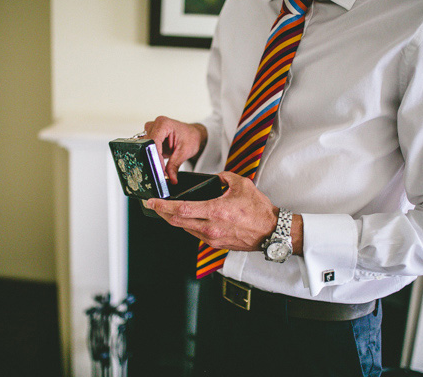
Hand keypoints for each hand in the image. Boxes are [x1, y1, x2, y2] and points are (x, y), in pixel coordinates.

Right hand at [144, 116, 206, 183]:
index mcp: (164, 124)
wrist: (192, 135)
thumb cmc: (191, 137)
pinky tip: (158, 161)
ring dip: (152, 158)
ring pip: (145, 147)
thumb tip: (170, 179)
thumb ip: (175, 165)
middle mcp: (155, 125)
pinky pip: (146, 148)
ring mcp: (151, 130)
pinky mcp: (150, 137)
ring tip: (161, 165)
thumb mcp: (184, 152)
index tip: (160, 171)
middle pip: (147, 144)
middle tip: (160, 173)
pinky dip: (152, 156)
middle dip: (154, 159)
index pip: (154, 142)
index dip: (156, 157)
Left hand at [146, 172, 278, 251]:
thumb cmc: (259, 210)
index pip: (181, 209)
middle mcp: (210, 228)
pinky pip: (195, 234)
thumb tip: (216, 178)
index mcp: (215, 212)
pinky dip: (187, 225)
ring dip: (174, 219)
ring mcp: (212, 239)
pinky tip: (187, 218)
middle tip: (153, 205)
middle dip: (162, 213)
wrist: (271, 232)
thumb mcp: (242, 184)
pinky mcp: (215, 244)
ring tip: (167, 210)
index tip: (152, 202)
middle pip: (177, 221)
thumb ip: (224, 177)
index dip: (163, 206)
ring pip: (184, 229)